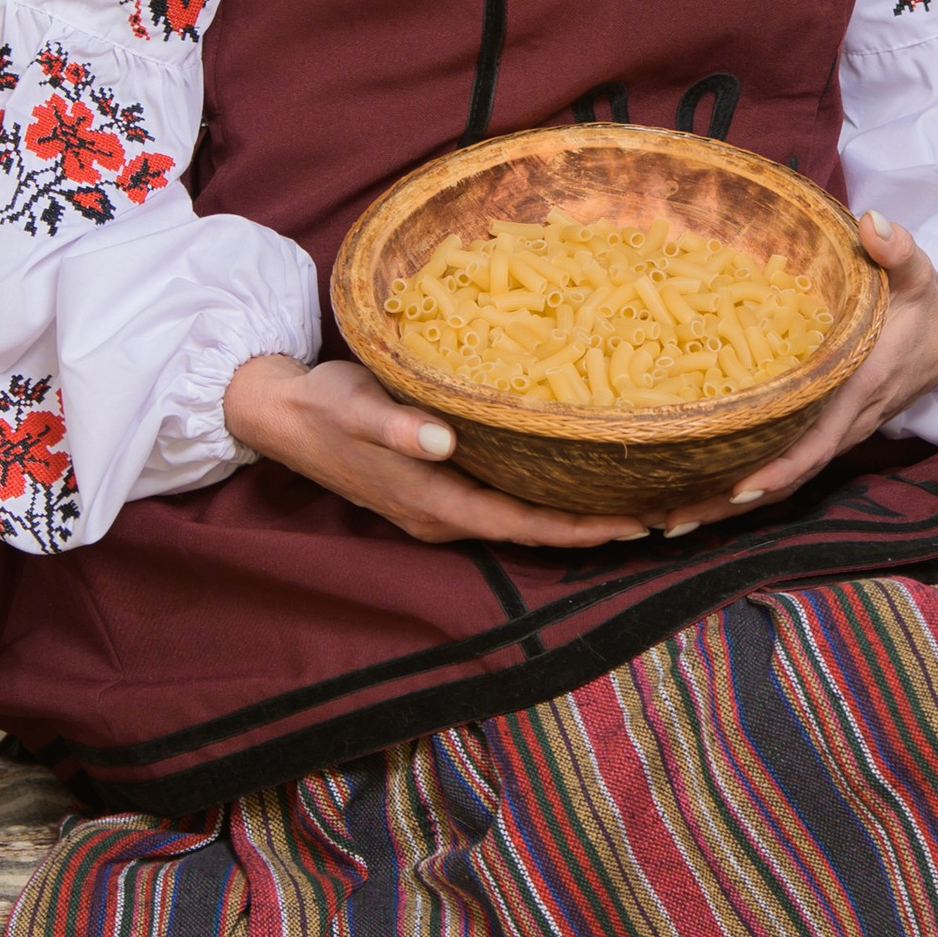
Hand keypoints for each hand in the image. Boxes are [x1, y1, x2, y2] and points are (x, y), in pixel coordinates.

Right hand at [222, 352, 651, 549]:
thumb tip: (442, 443)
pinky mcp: (433, 490)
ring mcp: (437, 508)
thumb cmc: (322, 405)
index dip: (580, 529)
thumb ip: (397, 426)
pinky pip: (502, 502)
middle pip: (532, 531)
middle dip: (593, 526)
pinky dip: (543, 496)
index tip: (636, 523)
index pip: (522, 525)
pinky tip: (571, 473)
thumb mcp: (355, 407)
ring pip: (519, 518)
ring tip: (633, 495)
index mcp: (433, 503)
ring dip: (572, 513)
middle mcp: (442, 517)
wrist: (275, 412)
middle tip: (661, 510)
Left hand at [658, 211, 937, 534]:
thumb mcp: (917, 270)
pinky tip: (700, 492)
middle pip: (787, 477)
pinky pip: (785, 466)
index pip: (817, 443)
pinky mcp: (827, 429)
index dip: (779, 469)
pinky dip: (744, 485)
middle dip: (729, 504)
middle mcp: (846, 422)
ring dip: (727, 504)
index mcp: (859, 390)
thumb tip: (873, 225)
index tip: (737, 488)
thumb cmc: (924, 300)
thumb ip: (897, 248)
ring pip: (782, 479)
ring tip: (667, 520)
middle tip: (669, 521)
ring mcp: (836, 432)